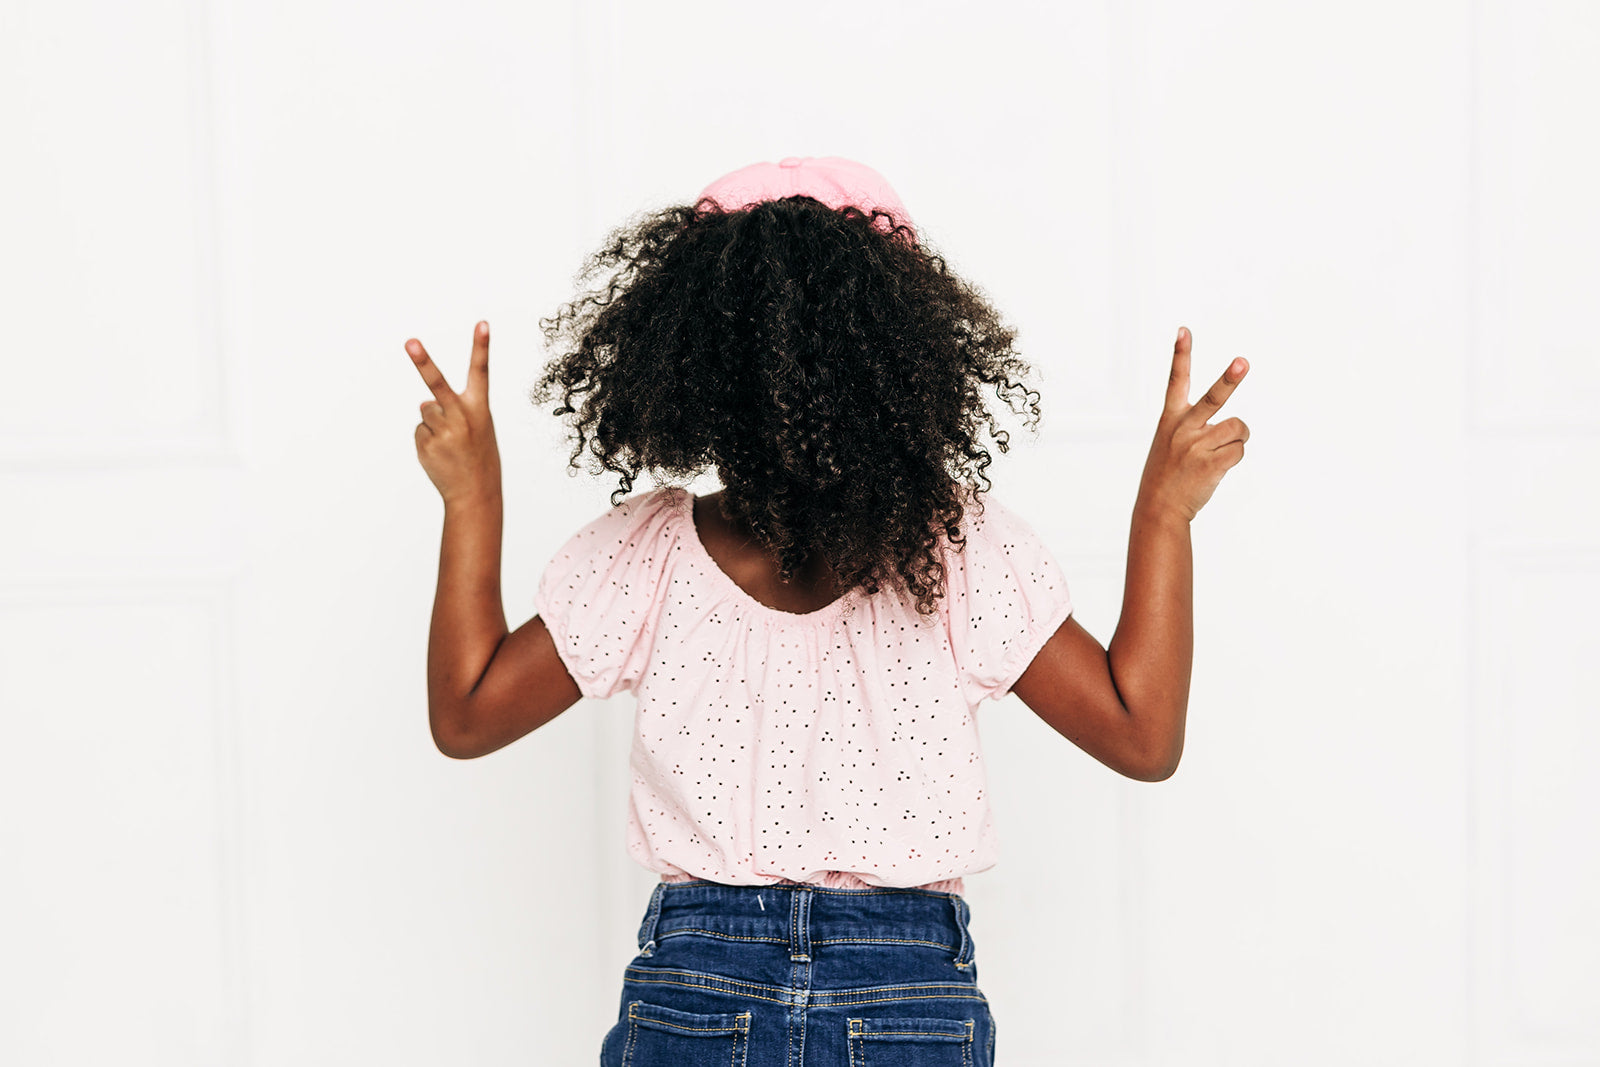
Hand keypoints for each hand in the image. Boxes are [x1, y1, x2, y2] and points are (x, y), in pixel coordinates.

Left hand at [407, 321, 502, 506]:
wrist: (476, 494)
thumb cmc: (480, 458)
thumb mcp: (476, 429)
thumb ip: (453, 410)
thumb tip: (422, 403)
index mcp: (479, 408)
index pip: (481, 371)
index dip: (481, 346)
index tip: (483, 323)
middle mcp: (461, 416)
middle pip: (437, 383)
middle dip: (423, 362)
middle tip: (410, 342)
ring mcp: (442, 430)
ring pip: (425, 410)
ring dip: (433, 423)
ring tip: (450, 445)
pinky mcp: (426, 444)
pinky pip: (420, 431)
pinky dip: (427, 440)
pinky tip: (441, 454)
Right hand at [1134, 326, 1249, 523]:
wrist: (1158, 507)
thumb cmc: (1167, 474)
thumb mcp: (1170, 443)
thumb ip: (1196, 428)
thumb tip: (1236, 430)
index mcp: (1171, 418)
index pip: (1176, 380)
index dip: (1180, 354)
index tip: (1183, 331)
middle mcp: (1183, 428)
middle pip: (1213, 398)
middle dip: (1230, 379)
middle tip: (1243, 362)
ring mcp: (1196, 446)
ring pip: (1238, 429)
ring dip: (1235, 440)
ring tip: (1216, 454)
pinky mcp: (1210, 463)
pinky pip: (1239, 450)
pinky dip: (1234, 457)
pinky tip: (1217, 467)